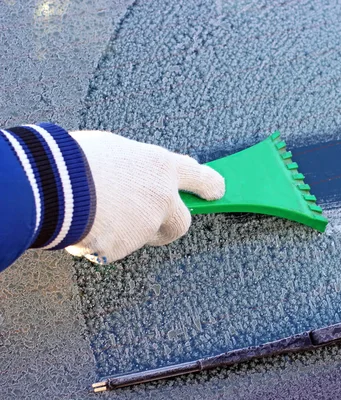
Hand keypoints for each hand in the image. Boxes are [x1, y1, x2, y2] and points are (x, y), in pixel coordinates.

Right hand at [65, 130, 224, 263]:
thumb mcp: (116, 150)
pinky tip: (84, 224)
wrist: (50, 185)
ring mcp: (145, 226)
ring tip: (97, 212)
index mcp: (160, 167)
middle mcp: (161, 198)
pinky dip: (103, 241)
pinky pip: (115, 248)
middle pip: (182, 223)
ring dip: (129, 231)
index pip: (199, 177)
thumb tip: (143, 175)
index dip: (210, 185)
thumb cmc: (77, 159)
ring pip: (144, 236)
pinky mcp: (124, 248)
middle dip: (169, 225)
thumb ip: (139, 167)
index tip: (218, 191)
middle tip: (150, 221)